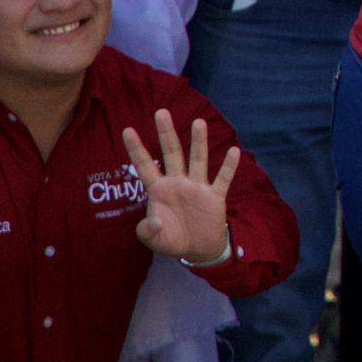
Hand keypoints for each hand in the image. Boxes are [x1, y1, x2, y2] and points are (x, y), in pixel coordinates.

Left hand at [123, 111, 238, 263]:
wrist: (198, 248)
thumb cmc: (171, 239)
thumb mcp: (154, 240)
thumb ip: (147, 232)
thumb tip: (152, 222)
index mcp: (159, 190)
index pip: (146, 166)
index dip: (136, 149)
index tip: (127, 129)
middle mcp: (178, 183)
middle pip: (172, 154)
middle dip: (166, 134)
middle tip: (161, 112)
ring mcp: (197, 187)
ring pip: (197, 160)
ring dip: (198, 142)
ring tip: (198, 122)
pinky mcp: (214, 196)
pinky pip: (222, 178)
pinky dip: (228, 166)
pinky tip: (233, 152)